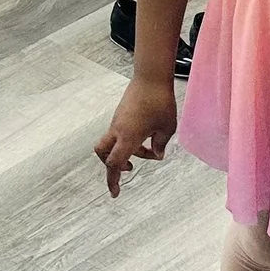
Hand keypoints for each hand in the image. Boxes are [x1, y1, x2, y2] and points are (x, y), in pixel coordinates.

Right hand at [94, 78, 178, 197]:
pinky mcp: (121, 114)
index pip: (114, 164)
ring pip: (113, 143)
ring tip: (152, 148)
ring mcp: (117, 121)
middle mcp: (117, 130)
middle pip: (103, 153)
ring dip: (128, 151)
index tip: (115, 193)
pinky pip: (119, 133)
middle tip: (130, 168)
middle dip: (112, 165)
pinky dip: (129, 140)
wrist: (151, 77)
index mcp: (128, 137)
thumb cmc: (160, 102)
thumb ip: (160, 145)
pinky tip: (148, 134)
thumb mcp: (167, 128)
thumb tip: (157, 154)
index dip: (113, 180)